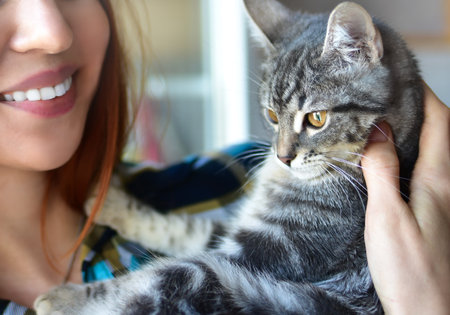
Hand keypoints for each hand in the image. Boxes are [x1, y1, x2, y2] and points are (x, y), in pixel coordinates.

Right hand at [362, 85, 449, 313]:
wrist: (428, 312)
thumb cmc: (410, 270)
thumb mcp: (387, 216)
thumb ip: (383, 171)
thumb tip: (375, 131)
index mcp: (439, 180)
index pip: (440, 122)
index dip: (424, 95)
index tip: (401, 78)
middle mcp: (446, 186)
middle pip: (441, 133)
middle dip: (419, 108)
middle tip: (387, 97)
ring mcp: (442, 201)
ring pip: (433, 152)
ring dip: (413, 131)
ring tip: (383, 122)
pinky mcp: (432, 214)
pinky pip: (424, 172)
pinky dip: (408, 156)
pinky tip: (387, 162)